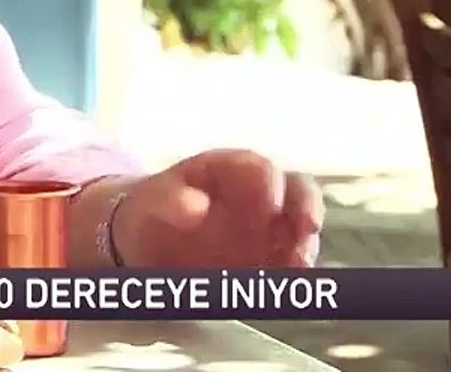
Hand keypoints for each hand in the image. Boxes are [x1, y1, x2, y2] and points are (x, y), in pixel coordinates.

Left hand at [114, 150, 321, 268]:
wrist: (145, 247)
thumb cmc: (152, 210)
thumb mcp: (152, 200)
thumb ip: (171, 199)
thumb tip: (195, 206)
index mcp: (229, 170)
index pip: (259, 168)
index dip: (270, 182)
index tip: (272, 202)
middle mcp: (256, 195)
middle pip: (296, 191)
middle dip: (305, 208)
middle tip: (305, 228)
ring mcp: (265, 227)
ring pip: (299, 228)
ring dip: (303, 244)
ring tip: (296, 263)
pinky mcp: (265, 259)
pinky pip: (288, 262)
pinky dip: (291, 271)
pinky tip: (286, 282)